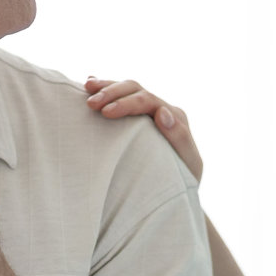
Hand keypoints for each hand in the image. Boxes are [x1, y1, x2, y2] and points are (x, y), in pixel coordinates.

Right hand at [83, 77, 201, 181]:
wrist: (177, 192)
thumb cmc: (183, 181)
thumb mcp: (188, 164)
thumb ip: (179, 138)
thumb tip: (163, 113)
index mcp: (174, 117)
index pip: (148, 100)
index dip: (126, 103)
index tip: (106, 113)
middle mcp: (160, 109)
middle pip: (135, 89)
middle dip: (112, 92)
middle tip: (91, 103)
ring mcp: (146, 111)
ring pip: (126, 88)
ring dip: (106, 86)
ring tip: (87, 87)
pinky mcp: (135, 117)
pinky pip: (119, 96)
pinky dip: (105, 87)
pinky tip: (90, 83)